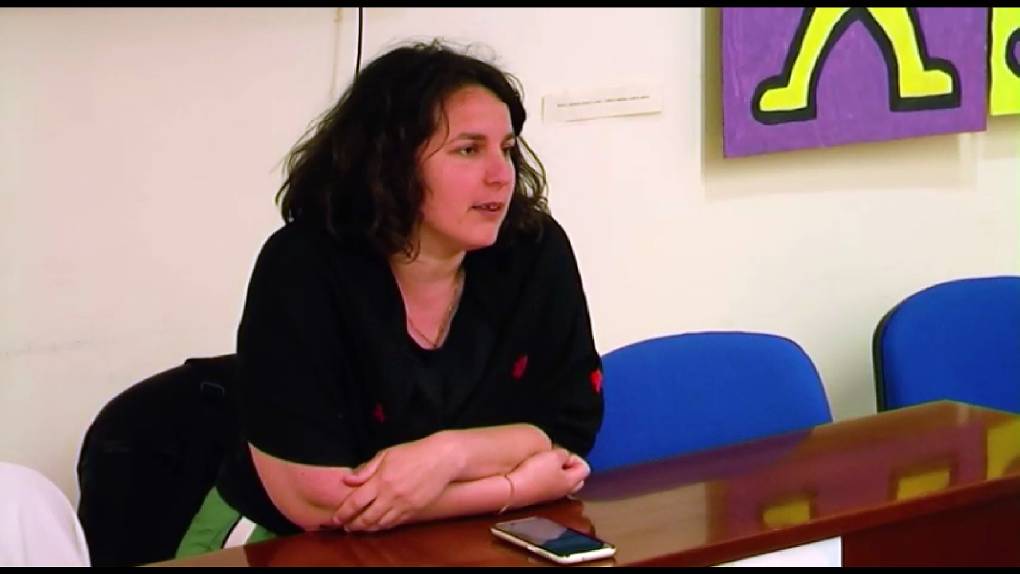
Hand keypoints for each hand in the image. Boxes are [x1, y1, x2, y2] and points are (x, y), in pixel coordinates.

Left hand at [332, 434, 458, 531]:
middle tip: (346, 527)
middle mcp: (391, 495)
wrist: (441, 459)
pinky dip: (383, 526)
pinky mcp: (414, 510)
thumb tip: (347, 480)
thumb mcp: (386, 454)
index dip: (343, 513)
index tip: (336, 518)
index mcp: (381, 480)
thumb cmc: (413, 453)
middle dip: (353, 525)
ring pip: (380, 524)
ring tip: (360, 528)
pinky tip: (378, 524)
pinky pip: (395, 523)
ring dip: (367, 528)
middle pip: (366, 518)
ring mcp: (404, 505)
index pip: (356, 502)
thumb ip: (366, 469)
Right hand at [509, 448, 589, 507]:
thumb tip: (564, 456)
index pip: (585, 468)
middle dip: (568, 466)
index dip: (575, 457)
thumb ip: (563, 454)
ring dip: (556, 472)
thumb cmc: (535, 473)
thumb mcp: (553, 456)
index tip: (562, 454)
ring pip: (561, 481)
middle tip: (556, 459)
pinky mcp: (539, 496)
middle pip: (575, 477)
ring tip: (544, 463)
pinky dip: (546, 477)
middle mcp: (564, 491)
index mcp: (572, 482)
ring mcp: (552, 495)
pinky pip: (549, 485)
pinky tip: (535, 472)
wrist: (514, 489)